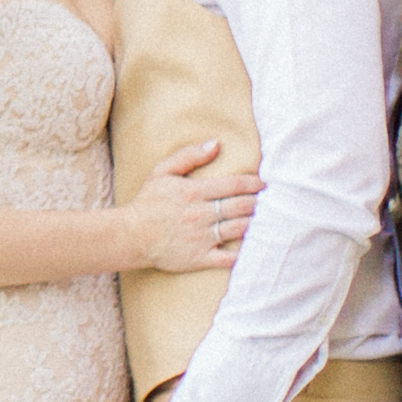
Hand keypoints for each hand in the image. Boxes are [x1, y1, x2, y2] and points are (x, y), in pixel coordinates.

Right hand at [112, 144, 255, 275]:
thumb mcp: (162, 171)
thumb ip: (189, 156)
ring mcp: (201, 238)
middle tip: (271, 202)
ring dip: (256, 223)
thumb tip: (216, 143)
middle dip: (259, 203)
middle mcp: (201, 214)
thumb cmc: (147, 202)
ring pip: (239, 229)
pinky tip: (254, 247)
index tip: (264, 184)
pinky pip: (228, 258)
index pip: (233, 185)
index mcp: (194, 192)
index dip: (253, 183)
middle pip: (241, 206)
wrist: (130, 236)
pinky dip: (244, 253)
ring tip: (267, 220)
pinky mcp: (199, 258)